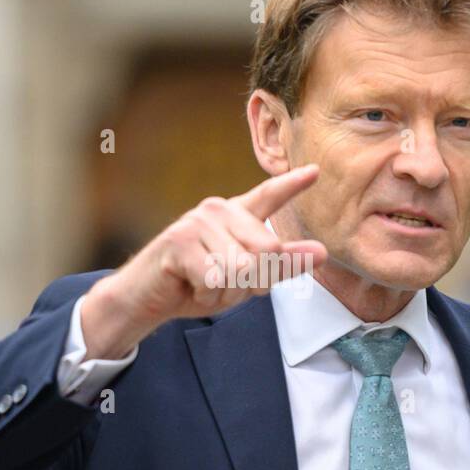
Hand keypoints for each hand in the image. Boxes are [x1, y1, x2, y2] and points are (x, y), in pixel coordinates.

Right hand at [80, 164, 326, 357]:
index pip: (269, 196)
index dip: (292, 184)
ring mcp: (198, 221)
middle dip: (253, 280)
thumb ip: (282, 264)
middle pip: (269, 249)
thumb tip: (321, 252)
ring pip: (243, 268)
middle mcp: (219, 210)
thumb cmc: (198, 284)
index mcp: (237, 216)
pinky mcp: (180, 241)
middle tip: (223, 283)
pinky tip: (189, 284)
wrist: (148, 298)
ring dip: (227, 290)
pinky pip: (216, 278)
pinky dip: (206, 294)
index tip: (316, 171)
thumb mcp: (247, 279)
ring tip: (204, 283)